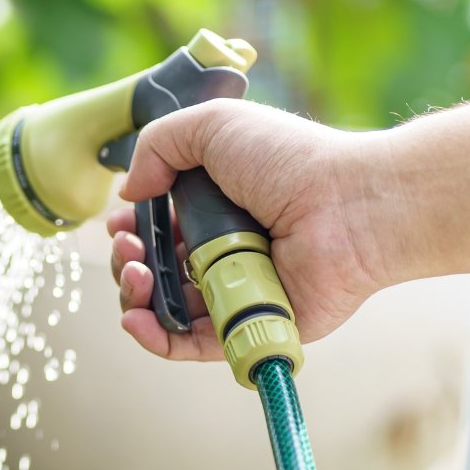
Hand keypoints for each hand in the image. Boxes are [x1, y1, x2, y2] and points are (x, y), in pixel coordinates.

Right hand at [109, 94, 469, 360]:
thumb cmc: (290, 161)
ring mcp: (236, 289)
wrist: (349, 206)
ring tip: (136, 275)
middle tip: (130, 249)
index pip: (157, 228)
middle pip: (155, 270)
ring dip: (135, 296)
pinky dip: (157, 338)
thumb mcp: (214, 126)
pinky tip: (136, 320)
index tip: (121, 223)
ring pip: (167, 309)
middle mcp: (224, 249)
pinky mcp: (252, 323)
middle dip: (127, 262)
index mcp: (215, 204)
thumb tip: (129, 191)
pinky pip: (194, 343)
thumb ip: (159, 145)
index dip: (130, 229)